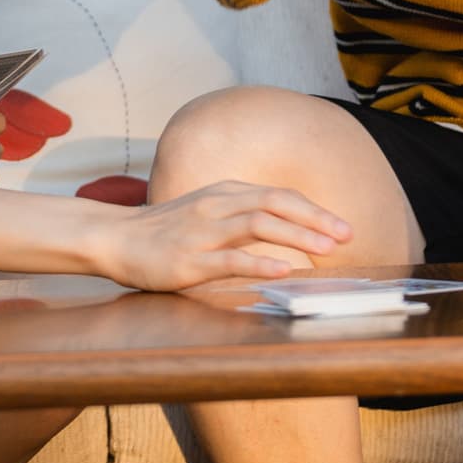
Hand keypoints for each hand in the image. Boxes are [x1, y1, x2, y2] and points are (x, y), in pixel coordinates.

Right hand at [95, 180, 354, 289]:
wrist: (115, 238)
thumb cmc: (166, 230)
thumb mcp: (208, 211)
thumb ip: (241, 215)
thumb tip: (284, 227)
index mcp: (225, 193)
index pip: (279, 196)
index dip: (313, 210)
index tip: (342, 226)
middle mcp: (218, 205)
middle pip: (276, 204)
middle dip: (316, 219)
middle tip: (348, 235)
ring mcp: (204, 232)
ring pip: (259, 225)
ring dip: (297, 236)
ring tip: (327, 249)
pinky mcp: (189, 260)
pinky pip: (230, 259)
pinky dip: (260, 262)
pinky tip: (284, 269)